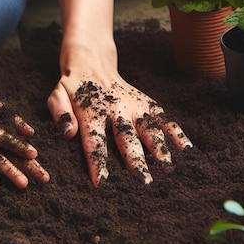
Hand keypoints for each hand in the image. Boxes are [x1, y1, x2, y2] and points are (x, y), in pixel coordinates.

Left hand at [47, 45, 191, 184]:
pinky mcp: (145, 102)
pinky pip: (162, 117)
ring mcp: (133, 105)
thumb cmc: (72, 87)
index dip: (97, 161)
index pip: (94, 140)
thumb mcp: (57, 95)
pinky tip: (186, 147)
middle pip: (127, 138)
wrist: (91, 61)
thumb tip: (69, 133)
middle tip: (144, 182)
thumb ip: (60, 113)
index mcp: (92, 112)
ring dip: (159, 147)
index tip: (102, 182)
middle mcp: (116, 109)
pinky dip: (175, 130)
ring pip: (148, 128)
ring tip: (168, 167)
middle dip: (136, 160)